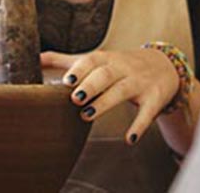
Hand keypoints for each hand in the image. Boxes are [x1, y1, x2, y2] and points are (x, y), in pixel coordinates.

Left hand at [40, 49, 179, 143]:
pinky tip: (129, 139)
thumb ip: (66, 61)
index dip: (80, 70)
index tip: (66, 81)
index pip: (92, 60)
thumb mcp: (97, 60)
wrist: (163, 65)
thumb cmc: (121, 65)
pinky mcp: (154, 98)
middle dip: (91, 85)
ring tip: (87, 115)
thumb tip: (36, 58)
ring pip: (122, 91)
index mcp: (107, 59)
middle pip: (106, 74)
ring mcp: (140, 83)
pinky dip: (139, 125)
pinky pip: (148, 113)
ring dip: (105, 103)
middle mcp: (123, 68)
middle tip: (75, 99)